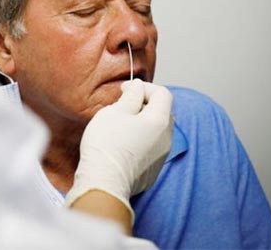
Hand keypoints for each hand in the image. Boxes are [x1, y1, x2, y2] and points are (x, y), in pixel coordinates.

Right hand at [65, 79, 173, 222]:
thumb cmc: (107, 144)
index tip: (126, 90)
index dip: (144, 87)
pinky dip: (140, 140)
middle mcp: (166, 138)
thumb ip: (131, 96)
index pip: (162, 93)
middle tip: (123, 106)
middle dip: (144, 104)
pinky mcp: (152, 170)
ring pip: (157, 131)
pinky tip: (121, 145)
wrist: (103, 182)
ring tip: (120, 126)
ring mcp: (161, 156)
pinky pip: (151, 148)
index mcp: (159, 120)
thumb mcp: (115, 111)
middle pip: (162, 112)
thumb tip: (138, 87)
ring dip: (142, 123)